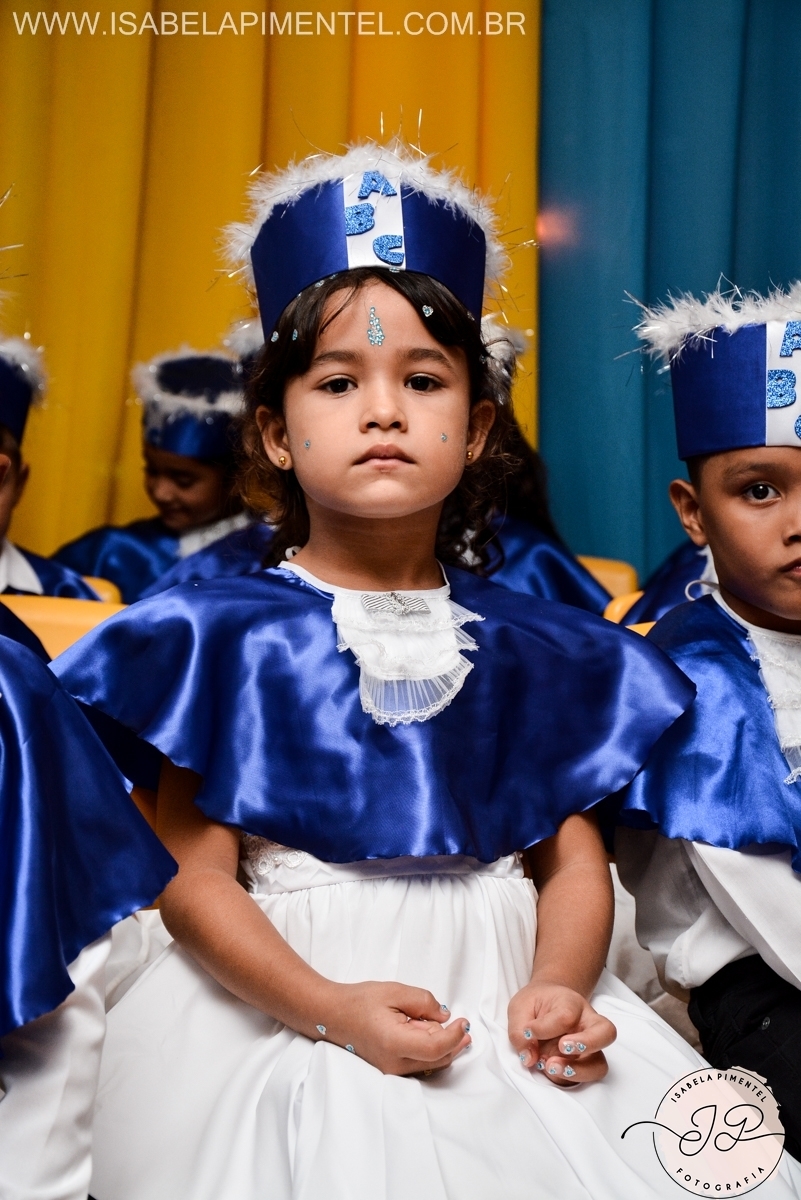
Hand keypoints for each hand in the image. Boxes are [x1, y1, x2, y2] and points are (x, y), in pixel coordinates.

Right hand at [319, 981, 470, 1075]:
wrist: (332, 1015)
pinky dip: (430, 1050)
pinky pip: (419, 1064)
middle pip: (438, 1060)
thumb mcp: (394, 991)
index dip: (454, 1035)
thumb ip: (423, 1001)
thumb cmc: (360, 1001)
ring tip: (438, 1025)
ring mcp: (392, 1071)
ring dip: (442, 1046)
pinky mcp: (390, 1070)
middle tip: (459, 1022)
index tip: (464, 1021)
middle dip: (452, 1041)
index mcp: (395, 1043)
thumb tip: (445, 1015)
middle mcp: (394, 1064)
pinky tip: (425, 1033)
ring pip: (431, 1064)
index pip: (436, 1048)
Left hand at [508, 980, 615, 1085]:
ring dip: (578, 1071)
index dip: (544, 1027)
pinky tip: (549, 1071)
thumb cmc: (535, 1005)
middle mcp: (587, 1024)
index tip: (528, 1031)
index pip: (566, 1016)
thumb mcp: (519, 1009)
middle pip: (606, 1032)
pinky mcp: (582, 1066)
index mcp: (571, 1003)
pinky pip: (584, 1079)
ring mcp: (588, 1048)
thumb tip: (529, 1057)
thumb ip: (519, 1031)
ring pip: (599, 1064)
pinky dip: (567, 1080)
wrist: (545, 1005)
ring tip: (551, 1067)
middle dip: (587, 1043)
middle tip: (562, 1047)